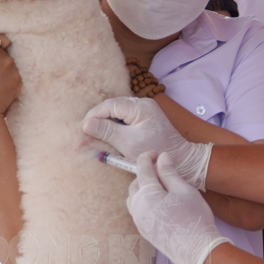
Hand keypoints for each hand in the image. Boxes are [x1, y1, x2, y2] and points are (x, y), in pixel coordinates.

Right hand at [0, 34, 20, 129]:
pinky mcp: (18, 77)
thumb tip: (0, 54)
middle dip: (4, 63)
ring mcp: (10, 65)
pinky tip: (3, 93)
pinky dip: (13, 85)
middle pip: (8, 53)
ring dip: (9, 75)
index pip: (1, 38)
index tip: (0, 53)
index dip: (2, 46)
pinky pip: (18, 79)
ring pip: (14, 67)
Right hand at [83, 97, 211, 189]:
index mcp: (140, 106)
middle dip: (98, 118)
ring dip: (106, 122)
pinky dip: (115, 126)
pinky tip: (108, 135)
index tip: (83, 128)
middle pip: (113, 107)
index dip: (94, 115)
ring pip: (118, 112)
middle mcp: (143, 104)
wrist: (180, 159)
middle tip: (85, 131)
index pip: (110, 105)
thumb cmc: (154, 151)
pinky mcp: (145, 120)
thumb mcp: (127, 142)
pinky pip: (124, 119)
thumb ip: (107, 131)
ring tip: (94, 133)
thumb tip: (86, 124)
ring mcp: (145, 111)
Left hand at [128, 152, 231, 263]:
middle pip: (135, 184)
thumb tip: (162, 157)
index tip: (156, 153)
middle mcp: (139, 208)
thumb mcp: (184, 190)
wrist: (197, 250)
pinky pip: (138, 211)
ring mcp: (140, 221)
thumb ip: (170, 173)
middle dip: (145, 174)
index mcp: (147, 195)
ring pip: (134, 199)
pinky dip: (144, 202)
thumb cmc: (194, 217)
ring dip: (143, 188)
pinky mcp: (145, 231)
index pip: (142, 169)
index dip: (147, 157)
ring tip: (161, 186)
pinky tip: (160, 203)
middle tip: (161, 169)